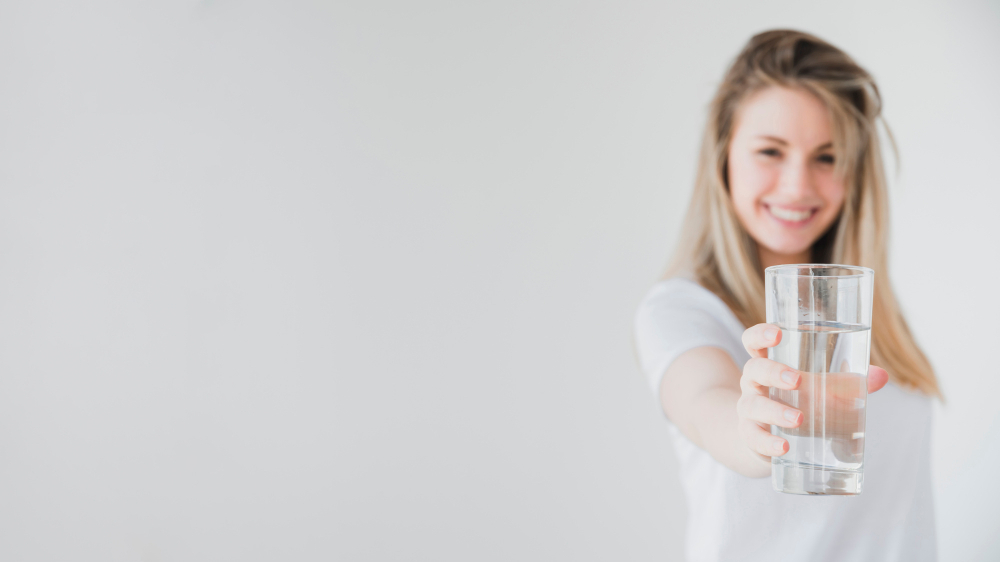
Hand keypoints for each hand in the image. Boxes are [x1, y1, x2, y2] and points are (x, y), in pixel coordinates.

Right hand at [737, 323, 889, 459]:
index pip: (754, 342)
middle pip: (754, 369)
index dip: (760, 335)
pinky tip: (783, 447)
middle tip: (797, 380)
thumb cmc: (796, 404)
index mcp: (768, 364)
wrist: (765, 438)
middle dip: (773, 372)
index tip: (777, 333)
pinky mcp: (750, 435)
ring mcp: (749, 410)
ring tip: (798, 418)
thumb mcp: (818, 390)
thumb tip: (881, 376)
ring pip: (753, 405)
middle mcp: (754, 384)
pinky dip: (768, 442)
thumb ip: (847, 382)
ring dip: (775, 411)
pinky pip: (754, 438)